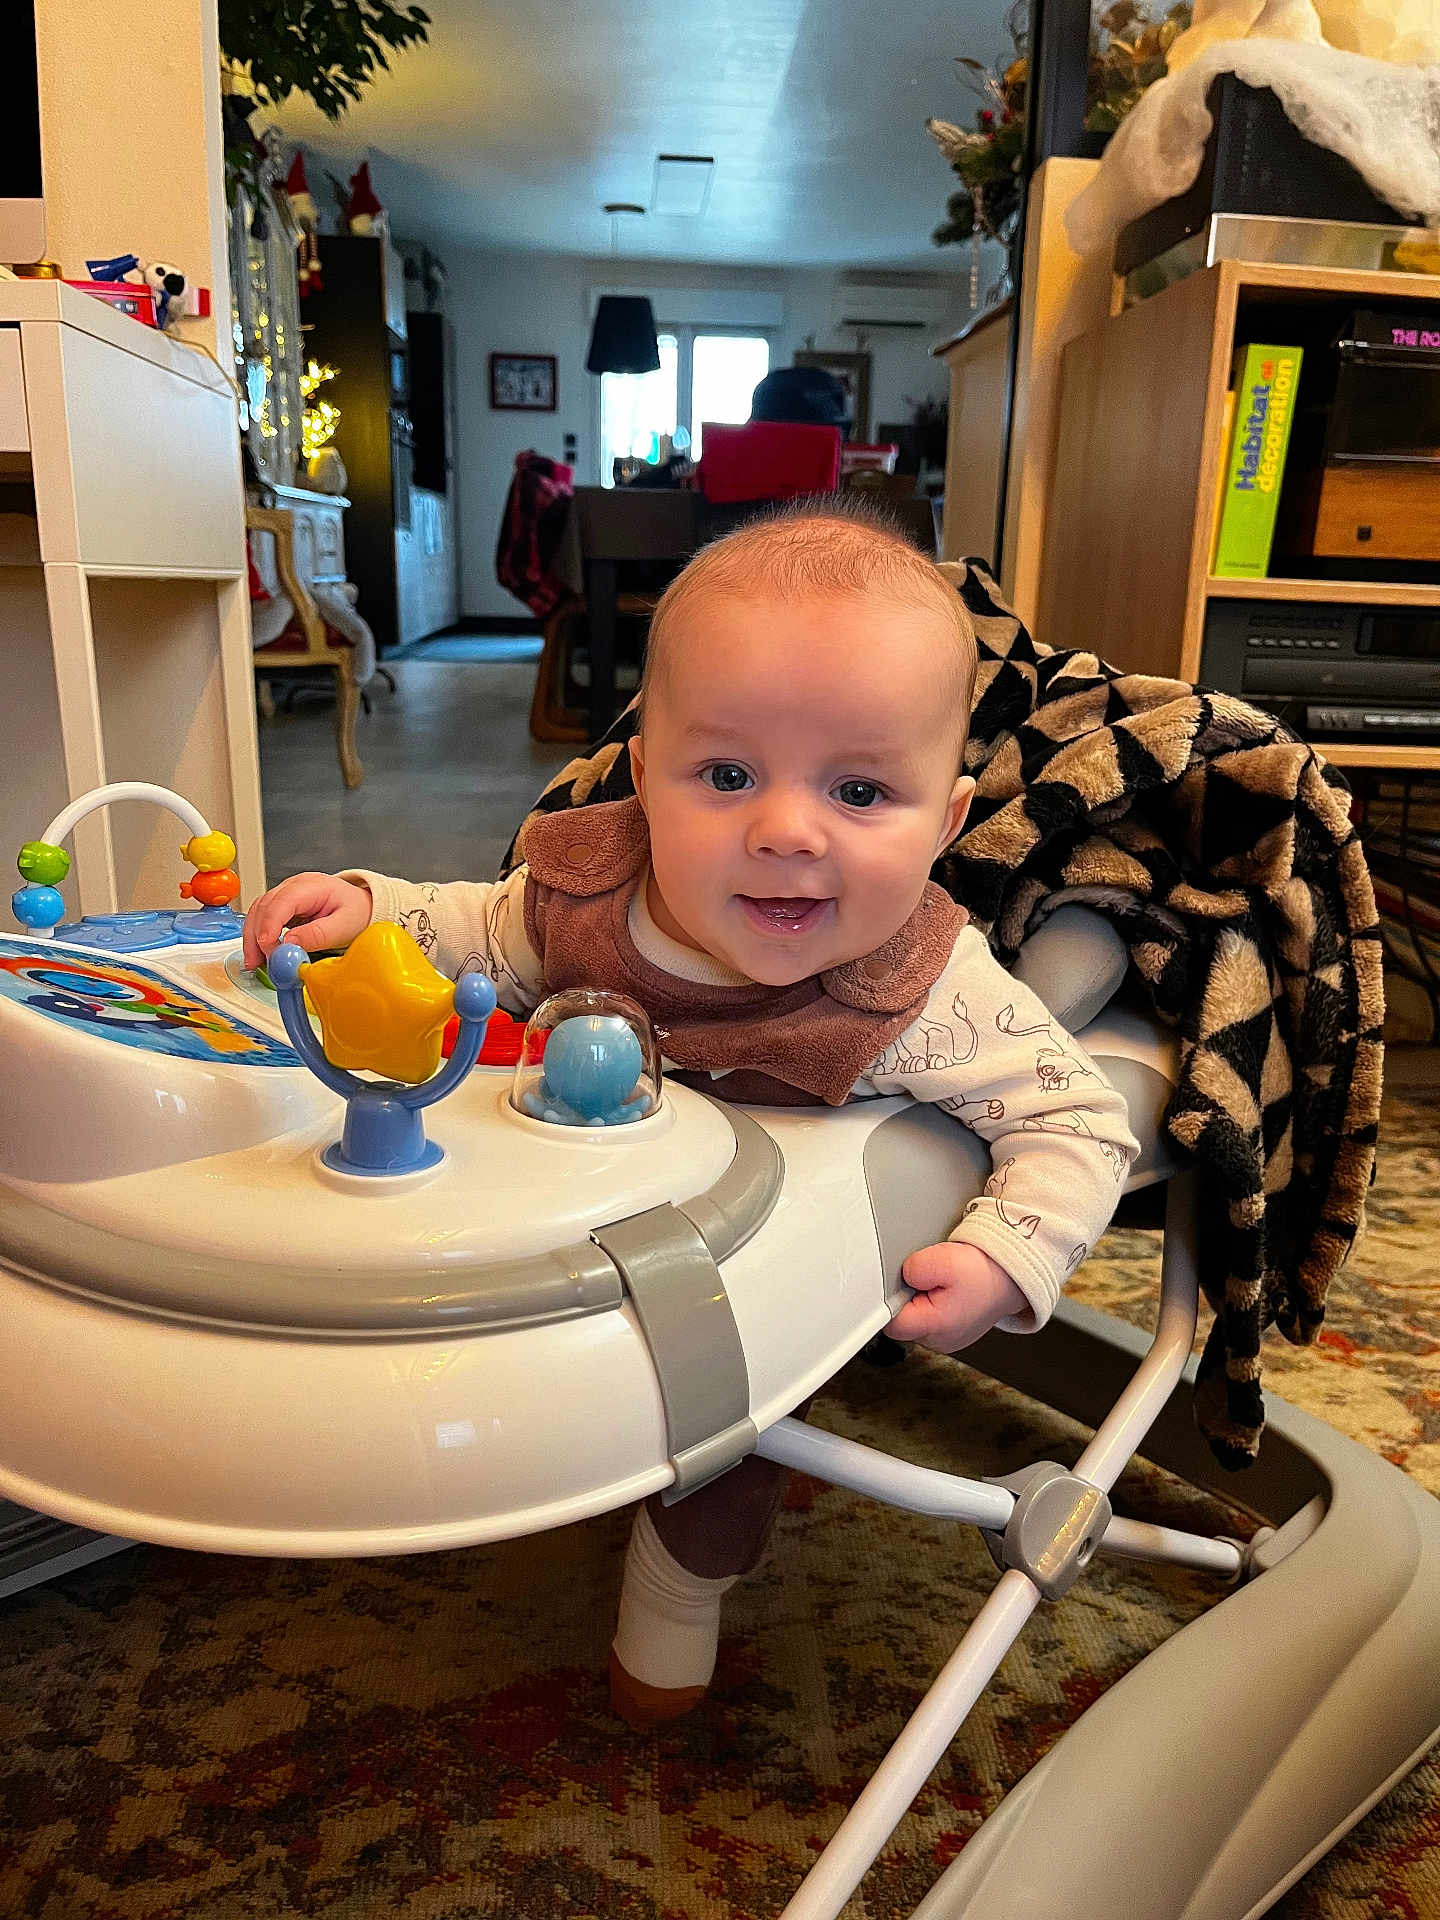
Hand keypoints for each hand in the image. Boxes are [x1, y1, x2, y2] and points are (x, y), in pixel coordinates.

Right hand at [241, 872, 371, 968]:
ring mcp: (286, 895)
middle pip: (264, 906)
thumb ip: (318, 934)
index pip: (281, 902)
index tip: (268, 948)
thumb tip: (290, 943)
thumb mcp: (344, 926)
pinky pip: (263, 918)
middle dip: (256, 935)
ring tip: (255, 961)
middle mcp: (294, 886)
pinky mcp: (283, 907)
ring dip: (253, 937)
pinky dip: (258, 936)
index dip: (269, 925)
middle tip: (256, 961)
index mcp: (312, 886)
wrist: (363, 908)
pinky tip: (261, 952)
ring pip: (258, 912)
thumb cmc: (357, 913)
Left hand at [888, 1242, 1028, 1351]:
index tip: (899, 1282)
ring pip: (915, 1318)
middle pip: (901, 1320)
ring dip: (920, 1299)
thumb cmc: (984, 1274)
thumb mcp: (945, 1260)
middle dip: (907, 1296)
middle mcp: (938, 1341)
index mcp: (935, 1328)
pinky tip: (946, 1290)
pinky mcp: (950, 1333)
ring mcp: (945, 1340)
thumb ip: (914, 1269)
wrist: (1011, 1278)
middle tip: (928, 1277)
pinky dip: (933, 1303)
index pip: (890, 1322)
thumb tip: (902, 1276)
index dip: (890, 1298)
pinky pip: (929, 1318)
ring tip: (940, 1282)